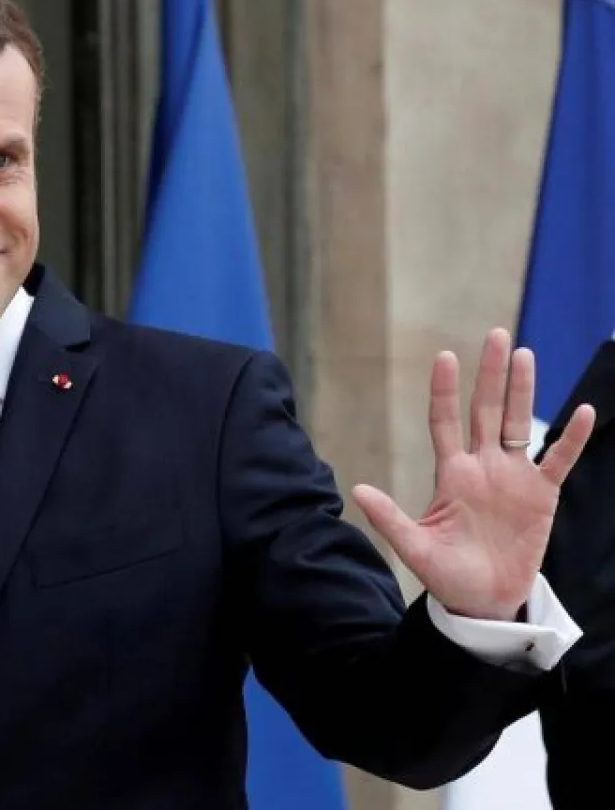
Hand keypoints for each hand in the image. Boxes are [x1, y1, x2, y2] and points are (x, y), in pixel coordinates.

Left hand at [351, 328, 595, 620]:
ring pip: (519, 424)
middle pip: (486, 410)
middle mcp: (482, 467)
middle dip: (490, 374)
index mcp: (451, 474)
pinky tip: (581, 411)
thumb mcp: (414, 546)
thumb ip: (389, 518)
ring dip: (522, 391)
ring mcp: (513, 478)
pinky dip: (571, 438)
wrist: (484, 601)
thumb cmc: (446, 574)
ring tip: (525, 355)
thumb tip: (355, 490)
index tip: (444, 357)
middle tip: (497, 335)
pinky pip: (559, 460)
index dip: (444, 391)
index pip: (444, 422)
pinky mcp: (542, 495)